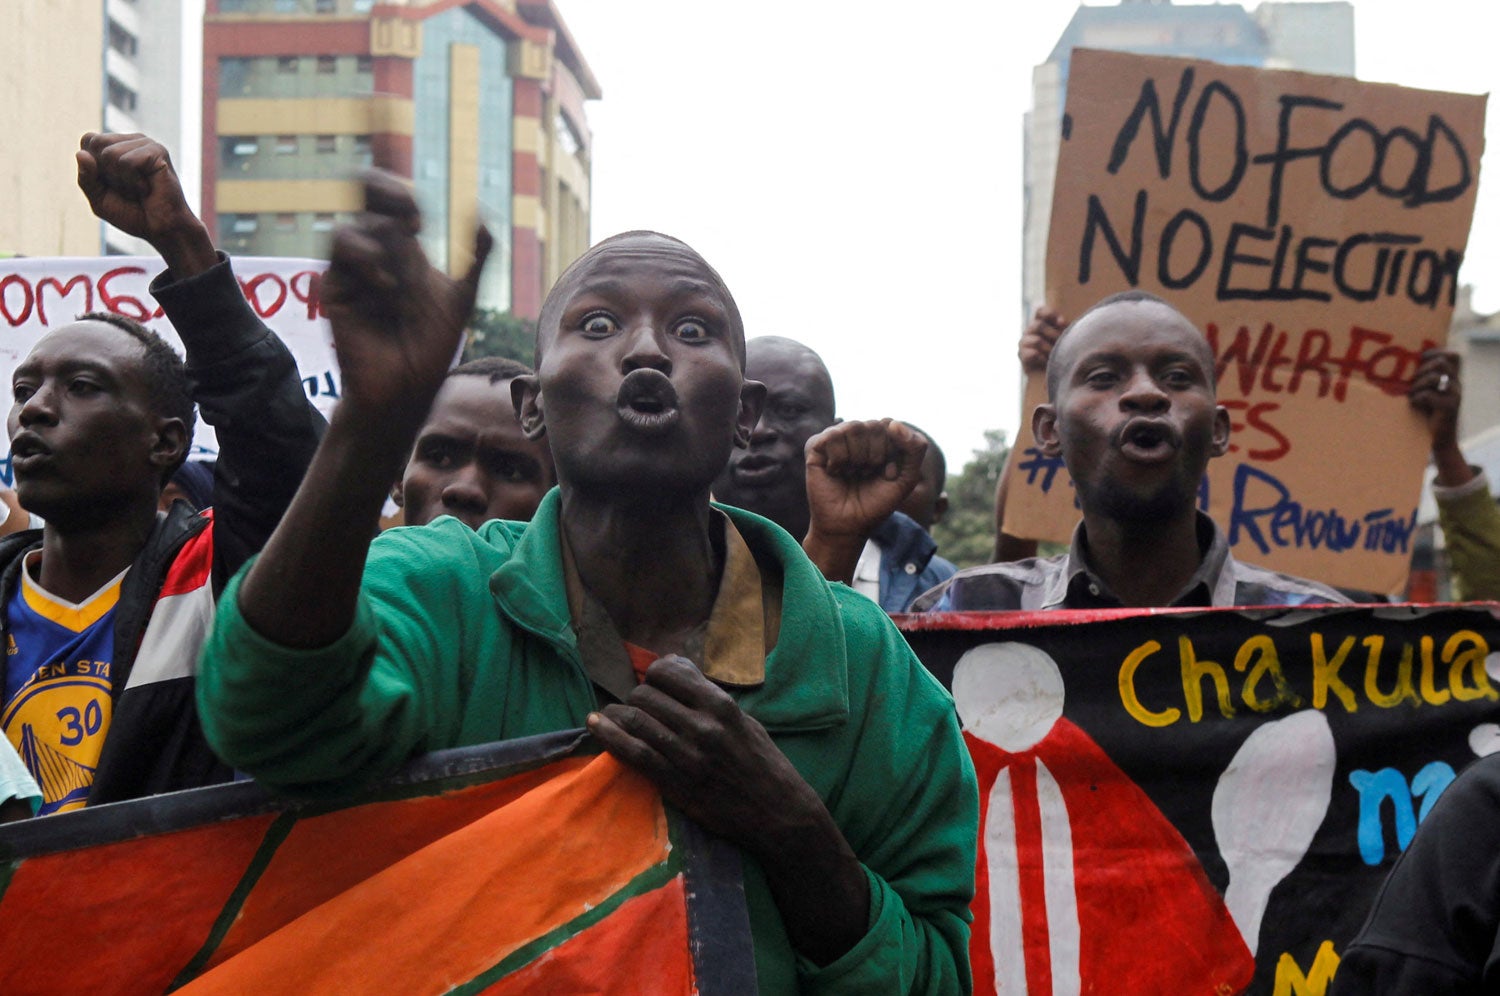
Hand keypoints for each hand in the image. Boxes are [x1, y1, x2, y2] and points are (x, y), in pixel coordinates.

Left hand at [76, 133, 215, 275]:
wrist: (162, 230)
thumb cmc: (133, 214)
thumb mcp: (99, 199)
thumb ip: (86, 178)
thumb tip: (80, 153)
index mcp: (116, 146)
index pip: (88, 140)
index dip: (93, 168)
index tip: (113, 185)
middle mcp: (131, 140)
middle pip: (96, 143)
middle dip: (105, 173)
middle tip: (127, 188)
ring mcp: (146, 144)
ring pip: (110, 153)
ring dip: (121, 180)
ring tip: (139, 189)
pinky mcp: (157, 151)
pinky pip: (127, 161)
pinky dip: (133, 181)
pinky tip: (148, 187)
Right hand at [322, 172, 491, 425]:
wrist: (407, 388)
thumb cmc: (432, 346)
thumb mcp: (462, 297)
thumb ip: (476, 258)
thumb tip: (483, 214)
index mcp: (401, 248)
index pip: (389, 199)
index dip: (395, 188)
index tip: (419, 219)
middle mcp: (373, 252)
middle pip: (364, 194)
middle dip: (389, 197)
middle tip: (415, 223)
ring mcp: (351, 269)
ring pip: (355, 227)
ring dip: (387, 250)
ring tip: (402, 286)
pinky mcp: (333, 287)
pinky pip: (341, 252)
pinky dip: (368, 262)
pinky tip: (386, 289)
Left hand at [589, 656, 821, 849]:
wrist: (777, 811)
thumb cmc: (762, 762)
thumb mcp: (743, 720)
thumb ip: (708, 696)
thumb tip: (673, 667)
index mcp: (721, 705)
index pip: (668, 673)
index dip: (654, 675)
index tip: (654, 683)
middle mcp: (702, 726)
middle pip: (646, 696)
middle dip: (636, 697)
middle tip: (637, 706)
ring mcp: (687, 756)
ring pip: (636, 721)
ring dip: (616, 714)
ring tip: (608, 715)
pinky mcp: (675, 783)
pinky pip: (634, 754)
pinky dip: (610, 737)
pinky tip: (597, 726)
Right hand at [804, 419, 927, 543]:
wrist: (848, 527)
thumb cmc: (876, 503)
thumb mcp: (906, 478)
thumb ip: (915, 448)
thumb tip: (892, 422)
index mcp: (878, 438)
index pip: (890, 424)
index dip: (892, 452)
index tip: (888, 474)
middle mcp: (857, 435)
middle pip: (873, 425)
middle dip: (875, 455)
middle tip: (866, 474)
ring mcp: (835, 439)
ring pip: (853, 427)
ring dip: (857, 458)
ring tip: (851, 473)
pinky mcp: (815, 447)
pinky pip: (832, 436)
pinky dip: (838, 459)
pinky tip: (835, 472)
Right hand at [1020, 306, 1067, 374]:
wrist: (1054, 372)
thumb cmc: (1063, 352)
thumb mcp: (1066, 336)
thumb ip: (1063, 327)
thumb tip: (1061, 322)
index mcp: (1042, 321)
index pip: (1040, 311)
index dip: (1049, 314)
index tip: (1062, 323)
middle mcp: (1031, 329)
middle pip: (1038, 325)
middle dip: (1053, 335)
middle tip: (1061, 344)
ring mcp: (1024, 341)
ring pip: (1036, 340)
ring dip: (1049, 349)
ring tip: (1054, 356)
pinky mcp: (1021, 354)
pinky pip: (1031, 353)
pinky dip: (1041, 358)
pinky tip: (1046, 362)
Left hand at [1410, 349, 1470, 486]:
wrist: (1437, 440)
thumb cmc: (1424, 413)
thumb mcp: (1422, 392)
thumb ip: (1418, 378)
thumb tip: (1395, 365)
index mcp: (1451, 378)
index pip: (1451, 356)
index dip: (1435, 353)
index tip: (1418, 359)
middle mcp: (1456, 384)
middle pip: (1441, 363)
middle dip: (1422, 369)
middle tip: (1411, 382)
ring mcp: (1455, 395)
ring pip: (1435, 377)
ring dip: (1418, 384)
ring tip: (1411, 394)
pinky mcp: (1449, 408)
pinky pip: (1429, 395)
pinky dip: (1417, 398)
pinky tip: (1413, 404)